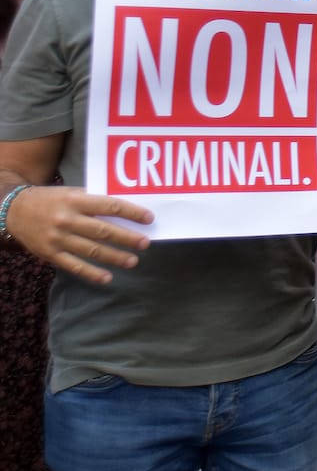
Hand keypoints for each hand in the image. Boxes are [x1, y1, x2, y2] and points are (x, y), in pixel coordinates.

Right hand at [3, 185, 151, 285]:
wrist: (14, 211)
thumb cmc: (51, 200)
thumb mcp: (72, 193)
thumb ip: (95, 201)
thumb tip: (127, 211)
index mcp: (75, 200)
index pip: (110, 206)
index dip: (131, 212)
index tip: (149, 218)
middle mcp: (67, 220)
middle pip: (103, 230)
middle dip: (127, 238)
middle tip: (145, 243)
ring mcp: (58, 239)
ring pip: (91, 250)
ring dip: (114, 257)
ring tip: (133, 260)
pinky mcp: (51, 254)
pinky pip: (74, 266)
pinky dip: (92, 273)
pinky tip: (107, 277)